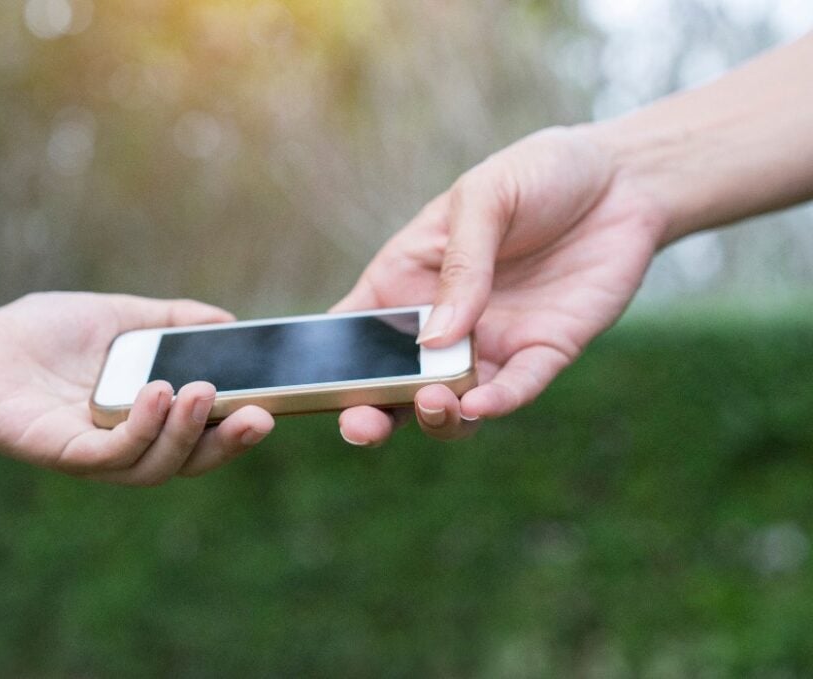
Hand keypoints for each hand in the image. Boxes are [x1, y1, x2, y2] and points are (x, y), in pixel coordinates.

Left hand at [0, 293, 273, 484]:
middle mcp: (122, 447)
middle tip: (259, 416)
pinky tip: (156, 392)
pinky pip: (108, 456)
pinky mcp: (57, 453)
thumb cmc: (41, 334)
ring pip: (153, 467)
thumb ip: (171, 320)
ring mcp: (90, 456)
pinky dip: (139, 430)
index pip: (199, 437)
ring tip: (201, 390)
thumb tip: (228, 321)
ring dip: (185, 434)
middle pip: (186, 462)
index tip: (271, 407)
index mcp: (142, 421)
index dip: (235, 430)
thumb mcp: (121, 317)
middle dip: (226, 444)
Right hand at [334, 126, 666, 444]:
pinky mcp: (544, 353)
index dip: (324, 366)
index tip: (304, 388)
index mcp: (406, 280)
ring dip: (435, 415)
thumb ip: (460, 264)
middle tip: (363, 425)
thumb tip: (432, 337)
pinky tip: (481, 404)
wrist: (624, 177)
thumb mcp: (484, 197)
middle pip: (393, 386)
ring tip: (436, 401)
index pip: (353, 333)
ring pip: (451, 403)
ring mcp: (491, 344)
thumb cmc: (537, 173)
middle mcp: (442, 324)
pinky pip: (516, 390)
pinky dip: (497, 403)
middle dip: (371, 414)